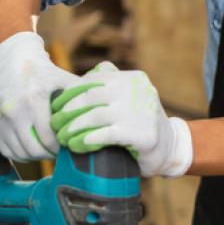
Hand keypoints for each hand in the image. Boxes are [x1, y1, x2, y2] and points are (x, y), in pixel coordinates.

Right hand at [0, 31, 77, 159]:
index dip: (62, 148)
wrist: (13, 61)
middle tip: (61, 153)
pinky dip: (20, 154)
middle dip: (50, 155)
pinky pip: (5, 150)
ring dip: (35, 156)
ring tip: (48, 151)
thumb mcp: (66, 81)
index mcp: (34, 100)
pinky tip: (33, 148)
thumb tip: (102, 117)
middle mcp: (12, 110)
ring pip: (18, 153)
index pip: (49, 138)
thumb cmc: (46, 73)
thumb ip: (83, 98)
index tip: (71, 146)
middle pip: (33, 149)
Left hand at [50, 62, 192, 176]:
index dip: (69, 93)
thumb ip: (110, 83)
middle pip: (90, 96)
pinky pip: (104, 135)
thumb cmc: (140, 121)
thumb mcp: (130, 96)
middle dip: (67, 111)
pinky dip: (86, 140)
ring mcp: (142, 111)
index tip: (55, 107)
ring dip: (72, 128)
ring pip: (94, 115)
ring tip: (62, 138)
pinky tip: (77, 145)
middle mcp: (138, 90)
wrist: (169, 147)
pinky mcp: (142, 134)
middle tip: (54, 124)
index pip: (92, 80)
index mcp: (133, 77)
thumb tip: (79, 79)